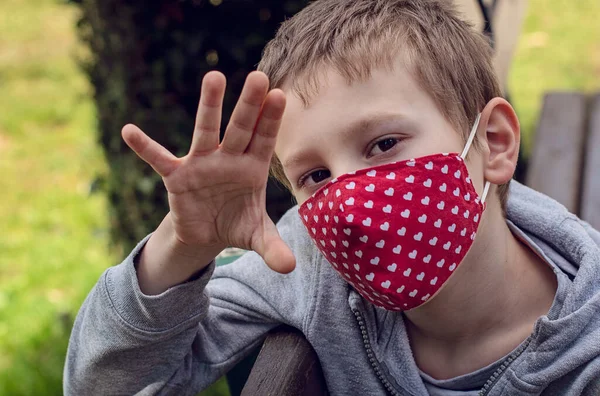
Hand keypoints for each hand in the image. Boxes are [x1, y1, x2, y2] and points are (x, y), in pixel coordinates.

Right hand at [122, 71, 294, 273]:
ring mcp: (202, 164)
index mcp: (252, 168)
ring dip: (209, 106)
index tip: (280, 95)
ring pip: (206, 132)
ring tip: (215, 77)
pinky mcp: (177, 177)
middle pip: (240, 129)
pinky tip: (129, 131)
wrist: (209, 232)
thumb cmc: (237, 224)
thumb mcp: (256, 237)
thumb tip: (289, 269)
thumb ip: (272, 248)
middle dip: (249, 105)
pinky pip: (159, 159)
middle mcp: (229, 159)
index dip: (271, 120)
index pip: (264, 140)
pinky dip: (145, 147)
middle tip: (259, 77)